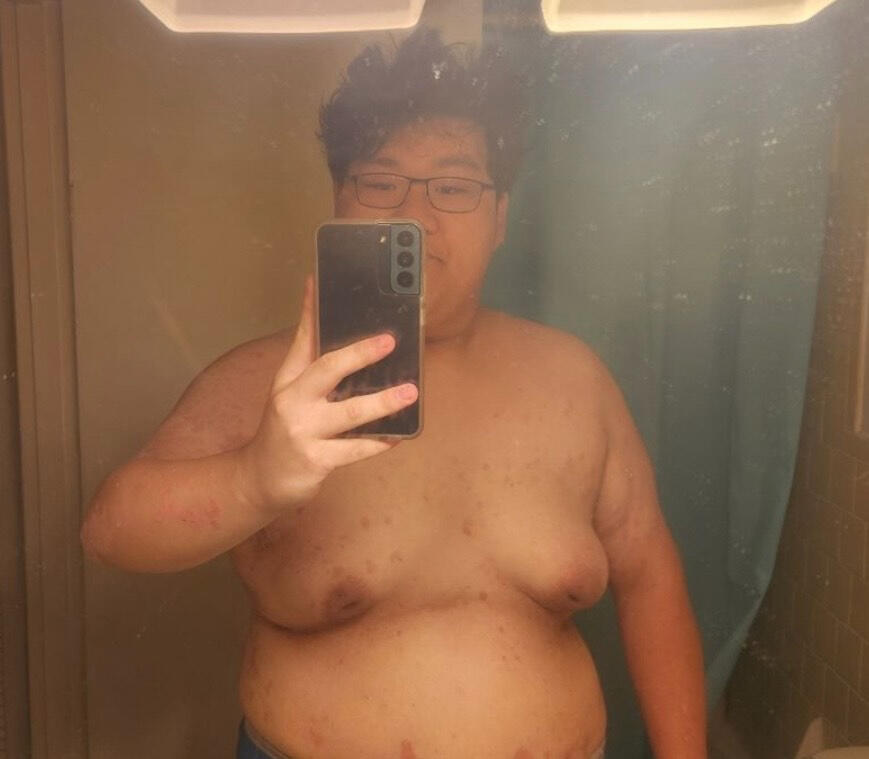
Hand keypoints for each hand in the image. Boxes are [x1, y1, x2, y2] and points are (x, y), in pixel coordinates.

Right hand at [238, 276, 417, 513]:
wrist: (259, 479)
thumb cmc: (285, 431)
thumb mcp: (290, 395)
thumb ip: (311, 365)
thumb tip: (336, 334)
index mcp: (289, 380)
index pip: (303, 339)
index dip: (313, 310)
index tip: (321, 280)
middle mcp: (292, 401)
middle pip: (327, 369)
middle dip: (359, 353)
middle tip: (390, 341)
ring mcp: (303, 431)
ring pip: (349, 412)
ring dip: (382, 402)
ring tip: (410, 393)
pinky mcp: (315, 460)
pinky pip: (355, 450)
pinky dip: (378, 442)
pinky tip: (399, 436)